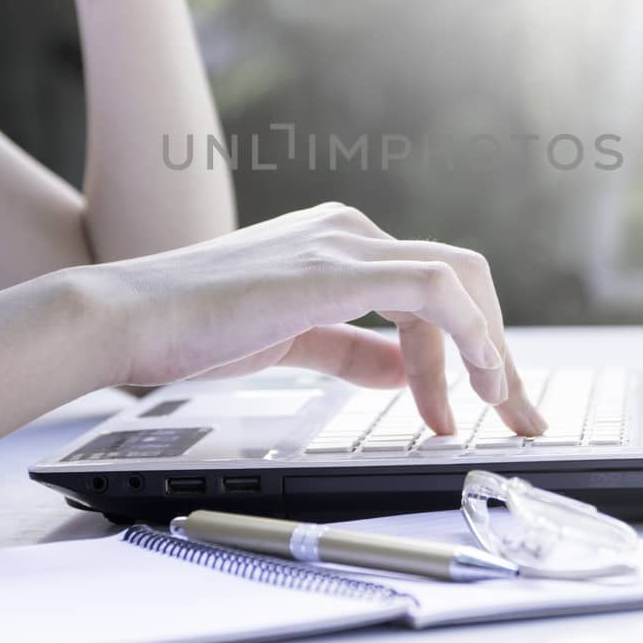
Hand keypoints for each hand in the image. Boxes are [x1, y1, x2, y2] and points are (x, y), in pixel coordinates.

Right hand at [71, 202, 547, 437]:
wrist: (128, 318)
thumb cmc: (190, 328)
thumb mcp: (290, 338)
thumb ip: (349, 348)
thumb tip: (402, 371)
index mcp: (336, 241)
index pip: (429, 288)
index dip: (459, 353)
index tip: (461, 411)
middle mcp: (350, 231)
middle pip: (460, 279)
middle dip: (495, 349)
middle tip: (514, 411)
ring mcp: (344, 243)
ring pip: (459, 281)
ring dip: (489, 351)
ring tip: (495, 409)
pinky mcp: (335, 268)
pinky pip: (434, 287)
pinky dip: (468, 334)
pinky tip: (473, 380)